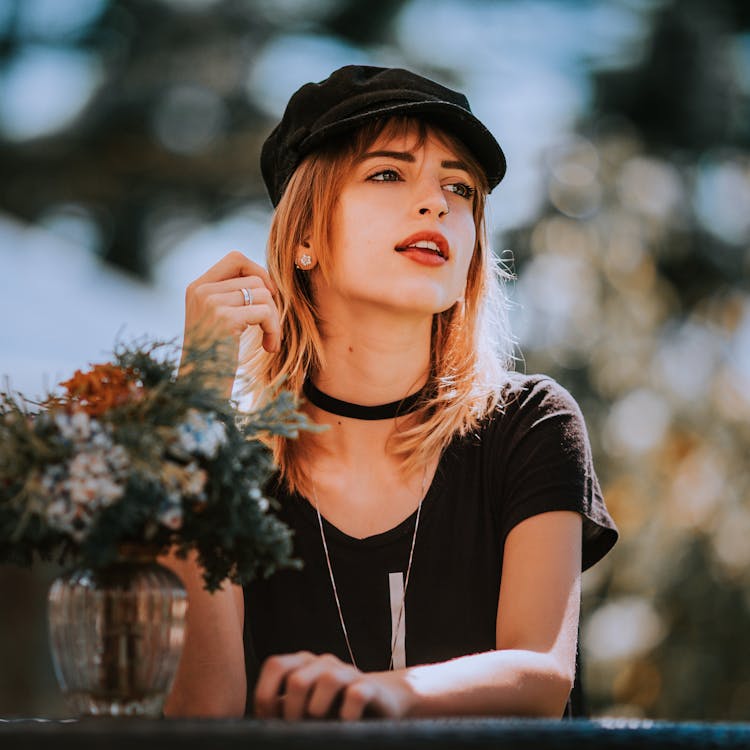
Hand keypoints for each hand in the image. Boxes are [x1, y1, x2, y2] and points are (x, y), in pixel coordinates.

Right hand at [181, 251, 279, 382]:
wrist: (200, 387)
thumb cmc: (215, 359)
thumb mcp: (217, 321)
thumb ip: (232, 297)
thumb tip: (267, 280)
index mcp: (197, 287)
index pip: (235, 258)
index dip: (258, 271)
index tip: (269, 296)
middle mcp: (200, 290)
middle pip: (255, 279)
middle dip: (271, 304)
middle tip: (271, 327)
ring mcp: (210, 302)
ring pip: (264, 294)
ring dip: (274, 320)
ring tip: (269, 341)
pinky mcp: (223, 317)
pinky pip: (265, 311)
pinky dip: (274, 329)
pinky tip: (269, 347)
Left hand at [254, 651, 415, 720]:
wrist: (378, 700)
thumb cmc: (331, 708)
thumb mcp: (302, 707)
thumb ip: (283, 709)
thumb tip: (254, 728)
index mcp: (302, 663)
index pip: (275, 665)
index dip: (265, 695)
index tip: (269, 721)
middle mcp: (323, 662)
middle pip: (298, 679)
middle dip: (293, 712)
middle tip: (297, 729)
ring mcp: (347, 672)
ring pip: (328, 680)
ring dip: (318, 710)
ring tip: (321, 725)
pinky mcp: (370, 686)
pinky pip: (356, 695)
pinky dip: (347, 715)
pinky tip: (344, 726)